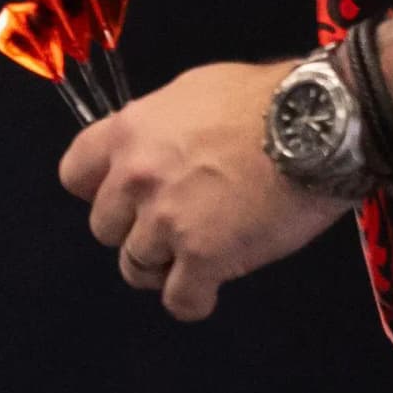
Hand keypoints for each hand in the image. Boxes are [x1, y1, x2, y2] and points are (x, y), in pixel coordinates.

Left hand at [57, 57, 354, 321]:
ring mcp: (166, 221)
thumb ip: (161, 128)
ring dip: (165, 266)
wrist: (318, 124)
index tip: (128, 196)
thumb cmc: (266, 98)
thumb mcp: (195, 92)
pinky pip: (180, 300)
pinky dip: (194, 299)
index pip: (74, 175)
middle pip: (105, 228)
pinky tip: (214, 285)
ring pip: (136, 268)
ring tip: (201, 254)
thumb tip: (159, 148)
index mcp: (129, 132)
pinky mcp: (203, 257)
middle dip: (136, 230)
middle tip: (177, 224)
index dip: (99, 191)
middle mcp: (135, 177)